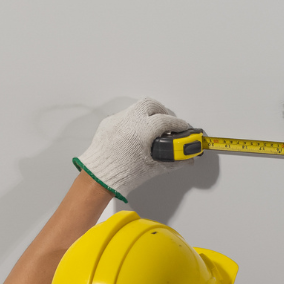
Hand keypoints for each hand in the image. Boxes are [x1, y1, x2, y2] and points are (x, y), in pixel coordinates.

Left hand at [73, 98, 190, 201]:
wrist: (98, 179)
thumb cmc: (121, 175)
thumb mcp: (152, 169)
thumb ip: (172, 162)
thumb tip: (185, 160)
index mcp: (141, 130)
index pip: (166, 120)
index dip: (179, 125)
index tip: (184, 129)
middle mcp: (129, 120)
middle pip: (152, 105)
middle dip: (163, 112)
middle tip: (169, 124)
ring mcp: (117, 119)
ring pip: (138, 107)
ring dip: (148, 114)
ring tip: (153, 129)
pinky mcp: (108, 123)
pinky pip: (125, 115)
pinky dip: (135, 121)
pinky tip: (137, 134)